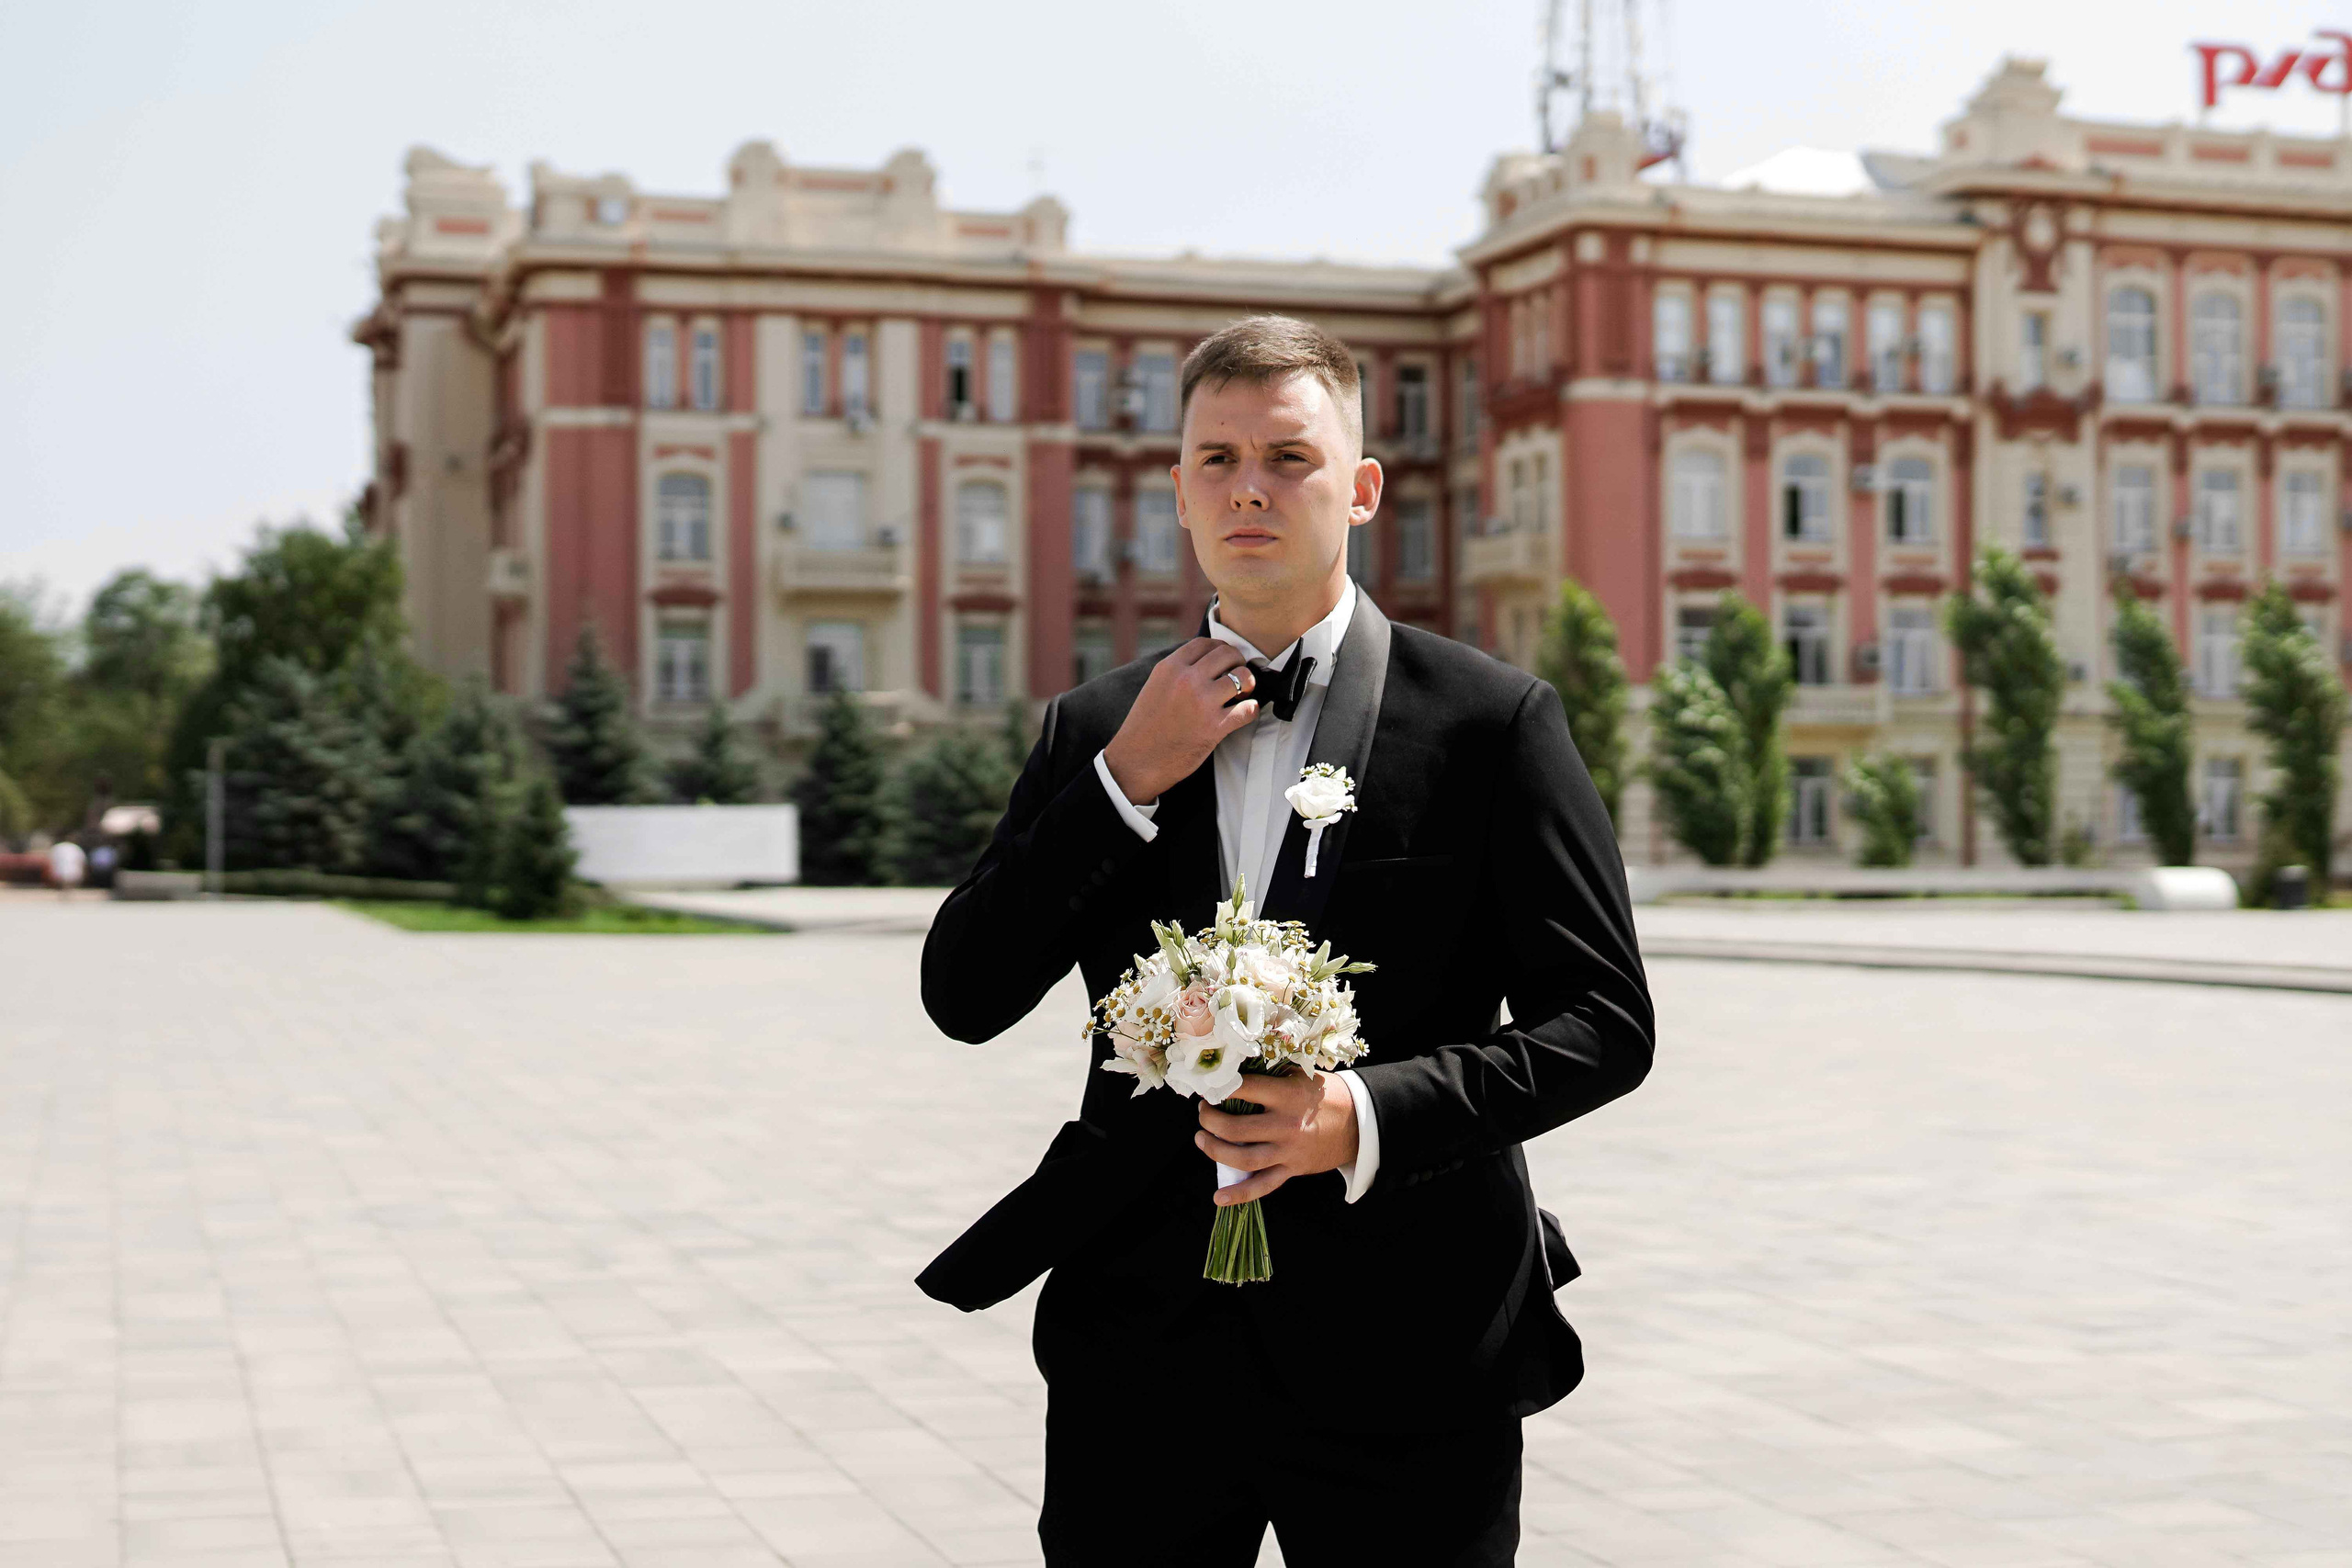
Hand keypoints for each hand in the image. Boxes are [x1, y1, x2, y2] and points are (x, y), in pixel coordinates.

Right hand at [1101, 638, 1259, 804]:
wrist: (1136, 761)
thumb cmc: (1145, 726)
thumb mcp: (1155, 687)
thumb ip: (1177, 672)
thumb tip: (1205, 662)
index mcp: (1170, 668)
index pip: (1204, 643)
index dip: (1220, 648)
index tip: (1224, 659)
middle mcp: (1187, 680)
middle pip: (1227, 654)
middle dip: (1238, 662)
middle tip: (1237, 675)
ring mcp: (1202, 702)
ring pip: (1242, 677)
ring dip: (1248, 684)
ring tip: (1242, 694)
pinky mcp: (1214, 727)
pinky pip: (1248, 709)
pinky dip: (1251, 709)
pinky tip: (1245, 712)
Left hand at [1195, 1070, 1357, 1204]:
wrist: (1358, 1123)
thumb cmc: (1324, 1094)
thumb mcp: (1300, 1075)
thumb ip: (1270, 1075)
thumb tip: (1233, 1069)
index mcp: (1286, 1095)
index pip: (1244, 1089)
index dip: (1220, 1087)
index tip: (1209, 1086)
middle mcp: (1285, 1125)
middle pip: (1235, 1128)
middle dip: (1209, 1120)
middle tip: (1202, 1113)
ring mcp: (1288, 1151)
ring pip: (1243, 1158)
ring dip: (1215, 1150)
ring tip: (1201, 1139)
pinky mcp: (1292, 1169)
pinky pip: (1263, 1186)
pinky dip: (1240, 1194)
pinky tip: (1219, 1197)